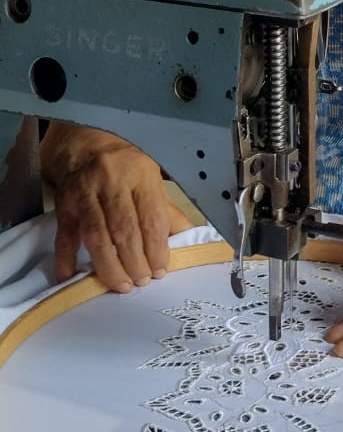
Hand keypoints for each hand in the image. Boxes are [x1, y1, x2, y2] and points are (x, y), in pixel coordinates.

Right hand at [42, 126, 188, 291]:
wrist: (86, 145)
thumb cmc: (126, 169)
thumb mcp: (152, 182)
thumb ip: (168, 213)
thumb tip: (190, 241)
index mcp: (141, 175)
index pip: (152, 219)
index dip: (157, 250)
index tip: (160, 271)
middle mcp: (112, 180)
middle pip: (124, 230)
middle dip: (134, 262)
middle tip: (141, 282)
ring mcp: (84, 192)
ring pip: (96, 234)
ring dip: (108, 265)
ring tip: (120, 285)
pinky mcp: (63, 204)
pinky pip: (65, 235)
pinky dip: (66, 258)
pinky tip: (70, 277)